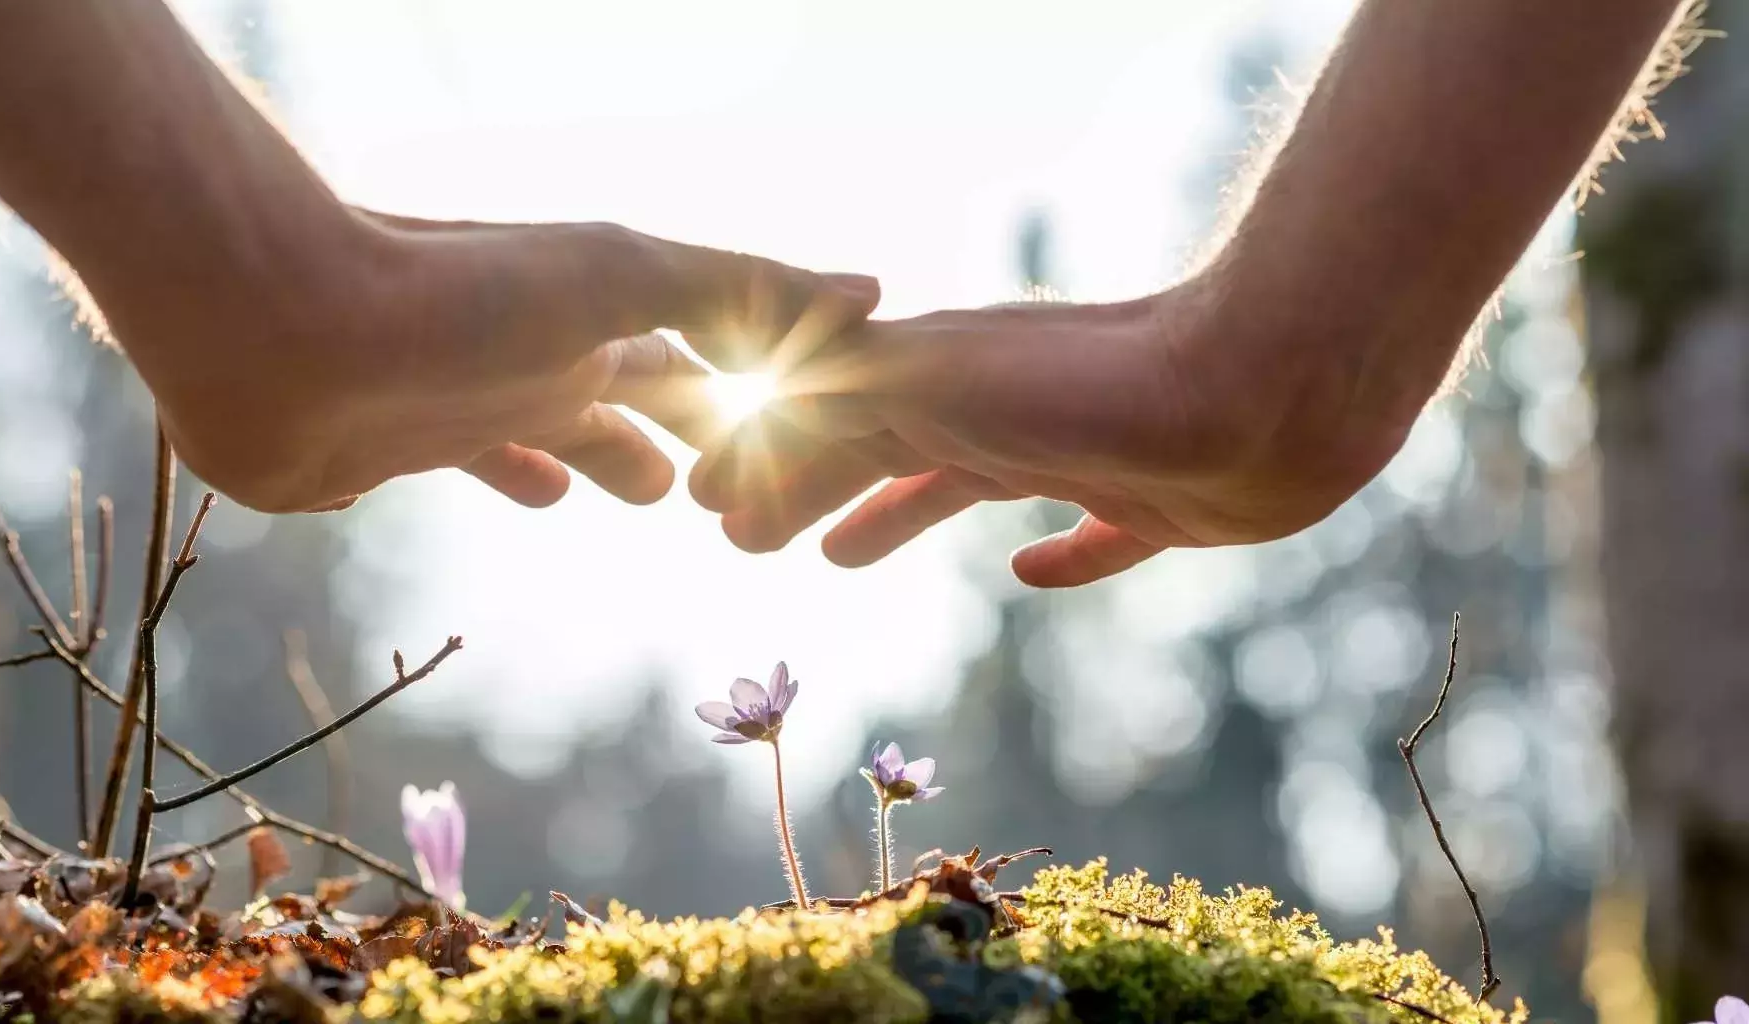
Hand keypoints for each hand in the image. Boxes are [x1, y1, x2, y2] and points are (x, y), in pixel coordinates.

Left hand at [91, 208, 879, 512]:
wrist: (277, 325)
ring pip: (564, 429)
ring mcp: (472, 398)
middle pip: (639, 391)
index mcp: (599, 314)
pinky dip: (521, 476)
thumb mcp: (618, 278)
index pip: (704, 351)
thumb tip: (872, 291)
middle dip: (690, 428)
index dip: (760, 388)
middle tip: (736, 482)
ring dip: (608, 454)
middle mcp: (542, 351)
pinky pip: (480, 464)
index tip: (812, 426)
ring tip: (649, 492)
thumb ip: (740, 288)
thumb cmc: (455, 296)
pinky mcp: (400, 449)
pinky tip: (535, 494)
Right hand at [693, 279, 1414, 586]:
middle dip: (809, 486)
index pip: (822, 424)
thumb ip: (836, 403)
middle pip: (877, 452)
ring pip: (960, 486)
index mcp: (938, 380)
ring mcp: (1077, 451)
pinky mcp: (1157, 504)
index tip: (709, 509)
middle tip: (751, 538)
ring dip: (894, 515)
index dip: (763, 464)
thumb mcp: (930, 386)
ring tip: (841, 556)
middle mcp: (999, 408)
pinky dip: (1056, 556)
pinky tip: (1032, 573)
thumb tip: (746, 431)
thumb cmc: (1088, 388)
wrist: (1265, 385)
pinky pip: (1090, 536)